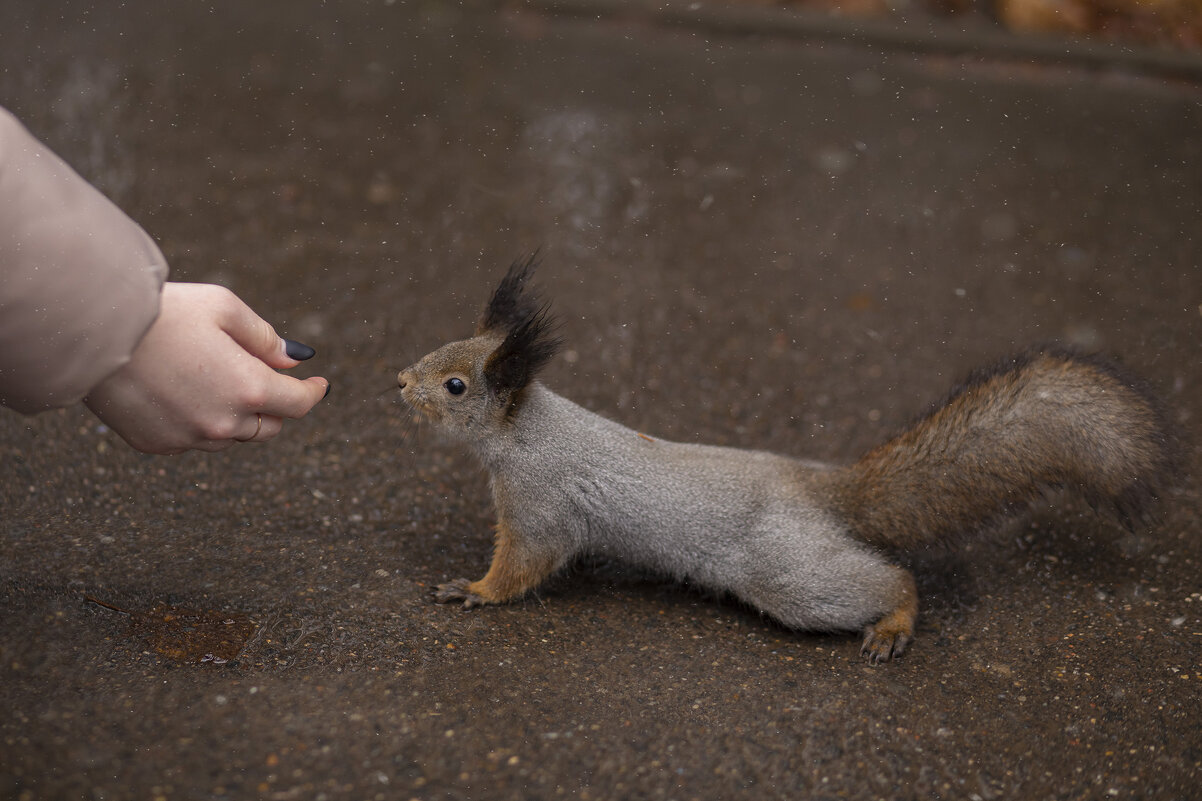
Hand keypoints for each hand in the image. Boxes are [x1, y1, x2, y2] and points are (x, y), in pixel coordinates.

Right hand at [84, 282, 329, 453]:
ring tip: (212, 379)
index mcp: (248, 388)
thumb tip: (294, 361)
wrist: (92, 331)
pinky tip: (180, 393)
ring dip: (235, 416)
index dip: (313, 393)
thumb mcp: (224, 308)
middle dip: (274, 406)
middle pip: (268, 427)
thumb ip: (265, 339)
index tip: (319, 384)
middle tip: (265, 380)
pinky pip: (192, 440)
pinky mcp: (157, 445)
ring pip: (231, 437)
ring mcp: (188, 438)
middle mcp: (223, 424)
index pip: (298, 404)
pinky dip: (198, 422)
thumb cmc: (163, 311)